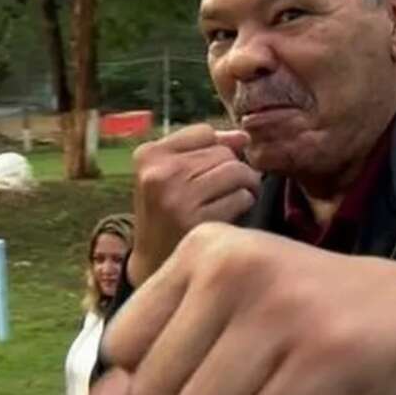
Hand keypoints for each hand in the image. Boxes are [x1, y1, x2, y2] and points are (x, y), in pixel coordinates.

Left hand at [91, 223, 395, 394]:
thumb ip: (176, 336)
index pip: (124, 344)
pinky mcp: (326, 352)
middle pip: (160, 391)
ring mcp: (282, 306)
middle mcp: (235, 265)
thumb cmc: (319, 315)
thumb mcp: (238, 298)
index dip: (163, 378)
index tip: (215, 367)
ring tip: (289, 386)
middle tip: (258, 383)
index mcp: (205, 247)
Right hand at [128, 125, 262, 286]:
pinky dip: (245, 203)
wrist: (152, 262)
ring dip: (247, 184)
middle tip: (229, 187)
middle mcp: (160, 173)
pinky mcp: (197, 222)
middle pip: (223, 152)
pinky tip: (233, 213)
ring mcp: (178, 198)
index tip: (216, 167)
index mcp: (148, 155)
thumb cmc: (167, 211)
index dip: (218, 148)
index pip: (203, 133)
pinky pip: (241, 197)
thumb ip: (202, 149)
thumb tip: (243, 136)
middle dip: (235, 168)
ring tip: (237, 196)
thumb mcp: (169, 174)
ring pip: (237, 171)